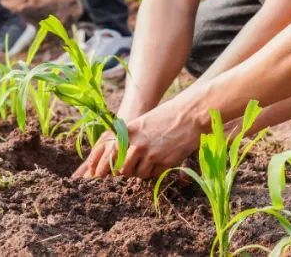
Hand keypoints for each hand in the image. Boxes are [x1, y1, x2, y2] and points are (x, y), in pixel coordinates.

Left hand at [72, 104, 203, 179]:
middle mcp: (136, 144)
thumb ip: (130, 138)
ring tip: (151, 159)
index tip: (99, 175)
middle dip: (126, 172)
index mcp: (129, 132)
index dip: (104, 167)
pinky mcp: (163, 162)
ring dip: (142, 171)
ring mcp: (150, 154)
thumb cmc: (167, 116)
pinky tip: (163, 159)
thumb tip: (120, 156)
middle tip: (132, 169)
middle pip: (122, 169)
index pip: (110, 154)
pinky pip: (153, 175)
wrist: (190, 115)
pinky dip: (156, 171)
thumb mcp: (143, 123)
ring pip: (138, 174)